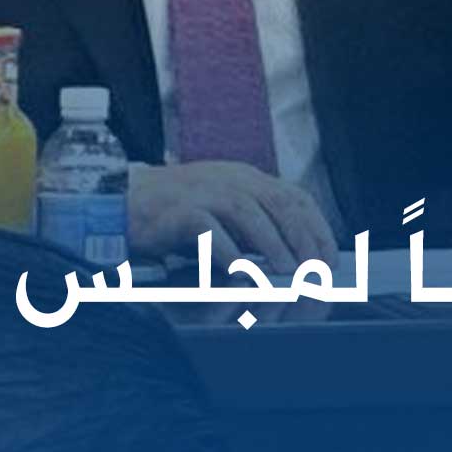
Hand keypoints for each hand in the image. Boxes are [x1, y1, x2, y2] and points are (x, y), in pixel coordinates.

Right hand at [129, 161, 337, 276]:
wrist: (121, 204)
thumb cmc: (176, 215)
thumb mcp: (222, 212)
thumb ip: (252, 225)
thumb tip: (292, 256)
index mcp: (246, 178)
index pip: (294, 197)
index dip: (316, 226)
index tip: (330, 256)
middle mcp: (230, 179)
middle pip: (279, 203)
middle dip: (303, 237)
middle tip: (317, 269)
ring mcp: (203, 191)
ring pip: (248, 213)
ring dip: (273, 244)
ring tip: (289, 272)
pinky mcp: (177, 210)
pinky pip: (208, 228)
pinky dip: (228, 251)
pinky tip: (244, 273)